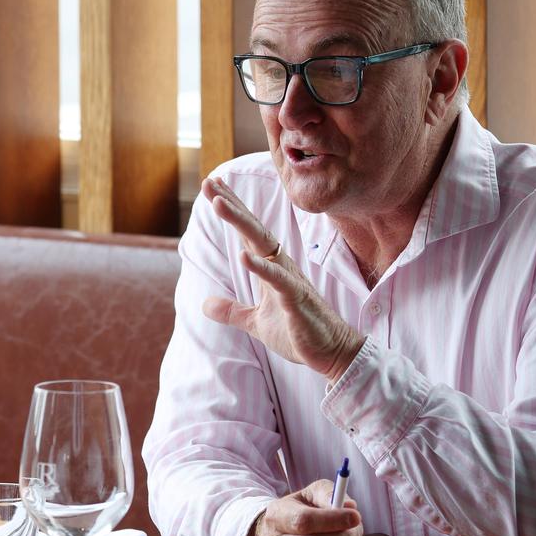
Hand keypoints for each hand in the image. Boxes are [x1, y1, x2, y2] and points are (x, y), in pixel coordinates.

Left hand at [201, 177, 364, 380]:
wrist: (331, 352)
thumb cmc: (298, 331)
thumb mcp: (256, 322)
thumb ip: (232, 311)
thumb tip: (205, 305)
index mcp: (272, 268)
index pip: (247, 234)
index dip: (231, 210)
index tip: (212, 187)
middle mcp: (281, 266)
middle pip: (252, 230)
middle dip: (231, 205)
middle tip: (209, 182)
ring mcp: (289, 280)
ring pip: (262, 245)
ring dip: (240, 223)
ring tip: (218, 204)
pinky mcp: (296, 299)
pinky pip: (278, 280)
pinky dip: (261, 267)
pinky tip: (244, 255)